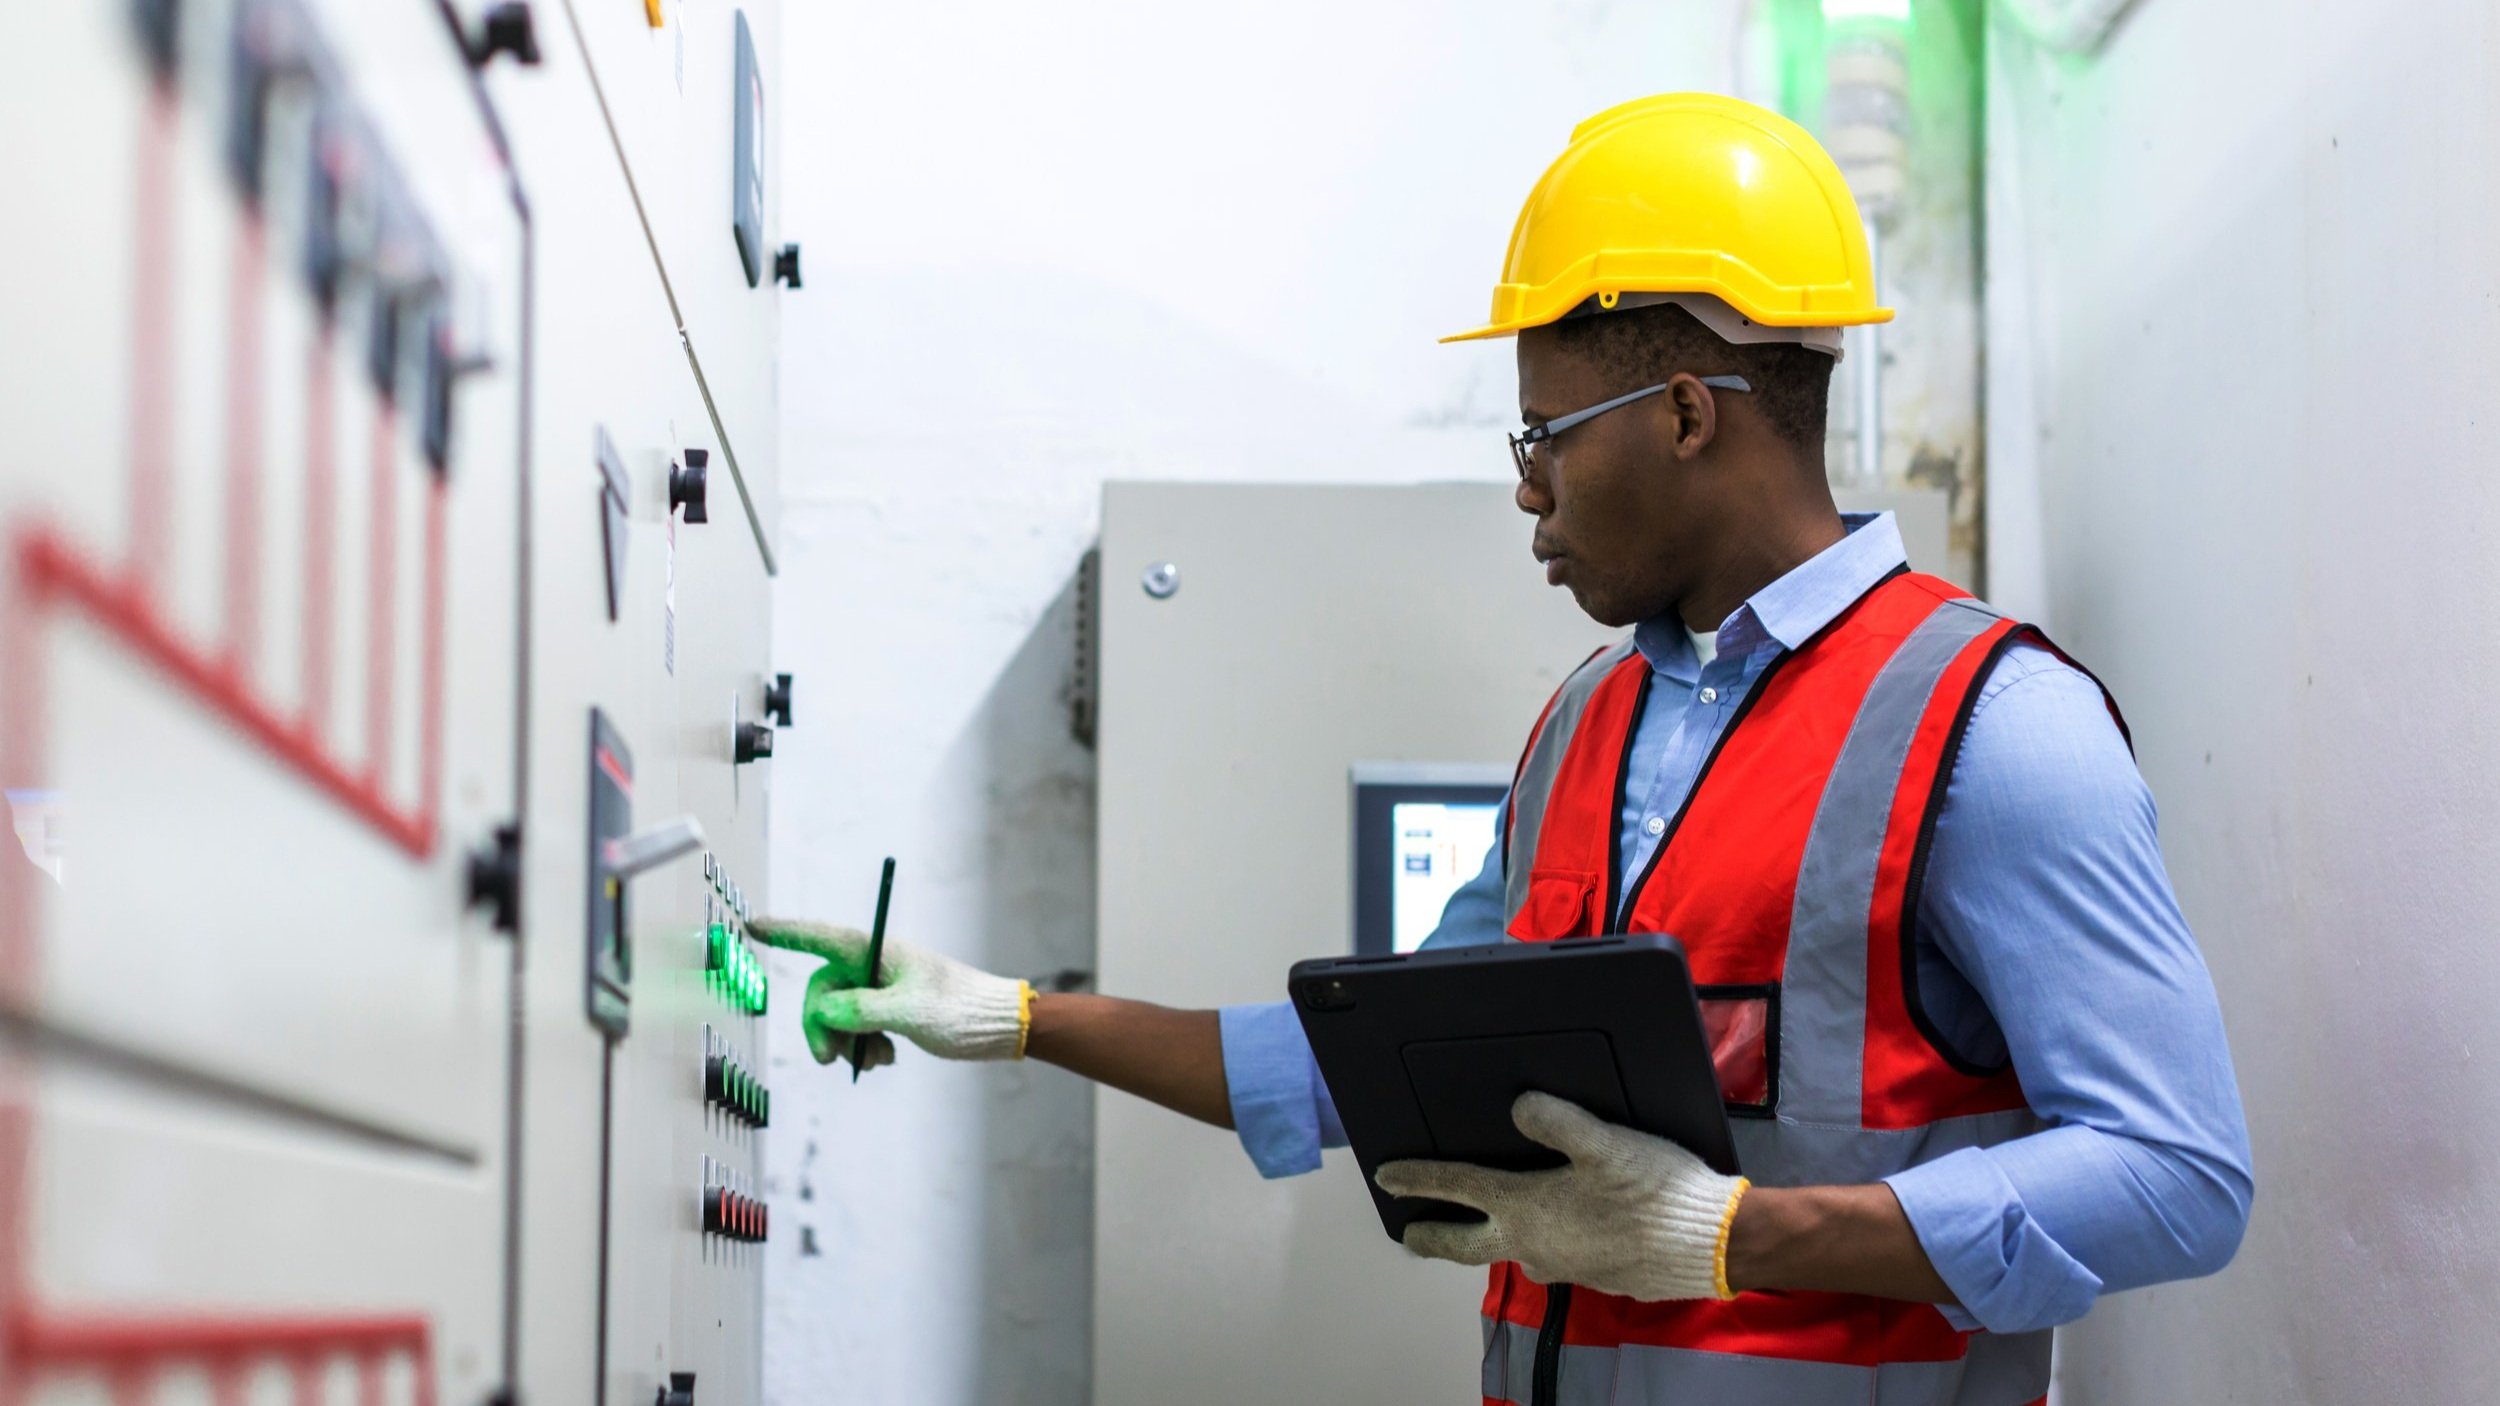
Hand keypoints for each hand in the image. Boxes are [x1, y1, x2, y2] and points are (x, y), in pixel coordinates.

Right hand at [750, 917, 1031, 1065]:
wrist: (998, 1026)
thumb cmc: (959, 1011)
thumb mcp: (908, 1012)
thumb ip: (861, 1010)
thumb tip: (823, 1010)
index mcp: (878, 951)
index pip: (821, 937)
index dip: (785, 932)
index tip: (752, 925)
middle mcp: (875, 964)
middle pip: (823, 991)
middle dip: (822, 1027)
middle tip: (830, 1060)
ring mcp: (882, 986)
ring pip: (838, 1014)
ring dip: (848, 1042)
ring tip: (876, 1061)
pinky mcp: (890, 1007)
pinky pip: (858, 1026)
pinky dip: (865, 1045)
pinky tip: (888, 1058)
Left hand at [1372, 1092, 1748, 1301]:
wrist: (1709, 1244)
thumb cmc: (1653, 1191)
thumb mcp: (1603, 1142)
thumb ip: (1555, 1120)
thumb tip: (1517, 1106)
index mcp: (1526, 1208)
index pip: (1456, 1188)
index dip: (1417, 1177)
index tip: (1384, 1175)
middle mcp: (1534, 1245)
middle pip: (1466, 1244)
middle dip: (1433, 1234)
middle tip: (1410, 1232)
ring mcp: (1562, 1266)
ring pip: (1510, 1250)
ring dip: (1487, 1236)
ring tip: (1478, 1223)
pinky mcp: (1591, 1274)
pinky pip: (1548, 1255)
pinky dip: (1533, 1239)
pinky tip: (1551, 1226)